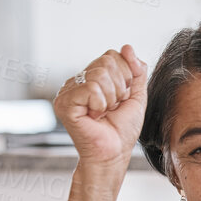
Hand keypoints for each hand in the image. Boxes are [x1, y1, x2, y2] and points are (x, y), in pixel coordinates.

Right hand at [54, 45, 147, 173]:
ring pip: (99, 74)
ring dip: (110, 98)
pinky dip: (100, 104)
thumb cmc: (122, 130)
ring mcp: (68, 91)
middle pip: (106, 62)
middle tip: (112, 107)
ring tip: (103, 112)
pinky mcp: (64, 103)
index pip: (112, 55)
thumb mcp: (135, 95)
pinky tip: (94, 116)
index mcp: (91, 78)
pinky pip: (91, 88)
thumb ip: (136, 71)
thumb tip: (127, 47)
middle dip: (119, 87)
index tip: (121, 98)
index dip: (125, 75)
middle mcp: (77, 81)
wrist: (113, 153)